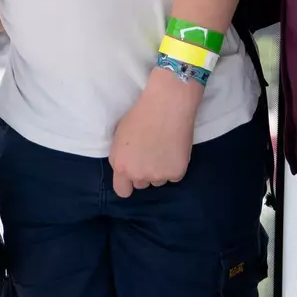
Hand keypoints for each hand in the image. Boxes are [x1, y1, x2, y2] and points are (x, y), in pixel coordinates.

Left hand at [109, 68, 198, 197]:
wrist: (167, 106)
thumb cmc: (140, 115)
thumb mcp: (120, 138)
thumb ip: (122, 157)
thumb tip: (128, 166)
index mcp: (121, 166)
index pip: (122, 191)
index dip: (127, 182)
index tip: (132, 174)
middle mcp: (138, 175)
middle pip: (141, 184)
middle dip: (144, 172)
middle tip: (150, 153)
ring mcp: (158, 176)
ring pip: (158, 180)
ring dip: (159, 170)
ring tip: (163, 148)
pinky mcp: (176, 174)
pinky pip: (173, 176)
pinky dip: (174, 166)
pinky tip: (174, 149)